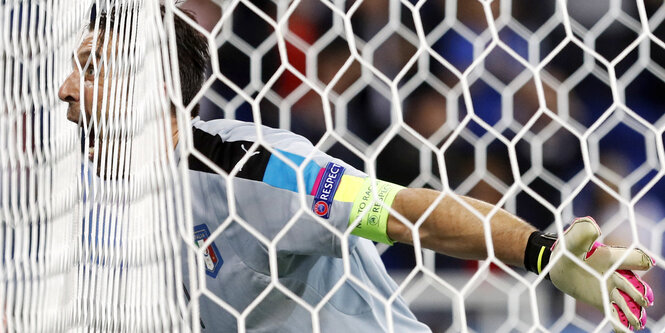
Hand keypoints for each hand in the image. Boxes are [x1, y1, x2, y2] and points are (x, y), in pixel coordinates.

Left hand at [548, 217, 654, 331]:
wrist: (557, 265)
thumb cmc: (567, 250)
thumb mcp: (571, 241)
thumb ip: (581, 233)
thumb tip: (594, 227)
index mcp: (613, 258)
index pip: (634, 258)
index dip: (639, 260)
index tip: (644, 264)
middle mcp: (615, 274)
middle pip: (633, 285)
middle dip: (638, 293)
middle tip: (643, 302)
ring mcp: (609, 289)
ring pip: (626, 302)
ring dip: (633, 312)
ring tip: (637, 323)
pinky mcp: (601, 301)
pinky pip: (614, 313)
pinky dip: (619, 323)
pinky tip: (622, 331)